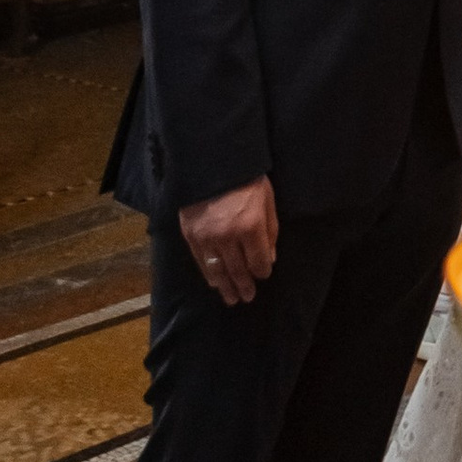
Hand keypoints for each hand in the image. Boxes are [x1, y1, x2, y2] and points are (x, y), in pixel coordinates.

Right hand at [179, 176, 277, 306]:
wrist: (212, 162)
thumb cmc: (246, 178)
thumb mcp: (267, 199)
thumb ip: (270, 230)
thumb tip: (270, 258)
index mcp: (250, 227)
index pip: (258, 261)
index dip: (262, 271)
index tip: (263, 275)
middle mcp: (228, 237)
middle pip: (238, 270)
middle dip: (245, 285)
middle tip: (247, 298)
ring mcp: (207, 238)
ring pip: (218, 271)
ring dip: (226, 287)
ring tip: (232, 299)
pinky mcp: (191, 236)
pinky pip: (201, 262)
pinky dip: (209, 274)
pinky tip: (214, 283)